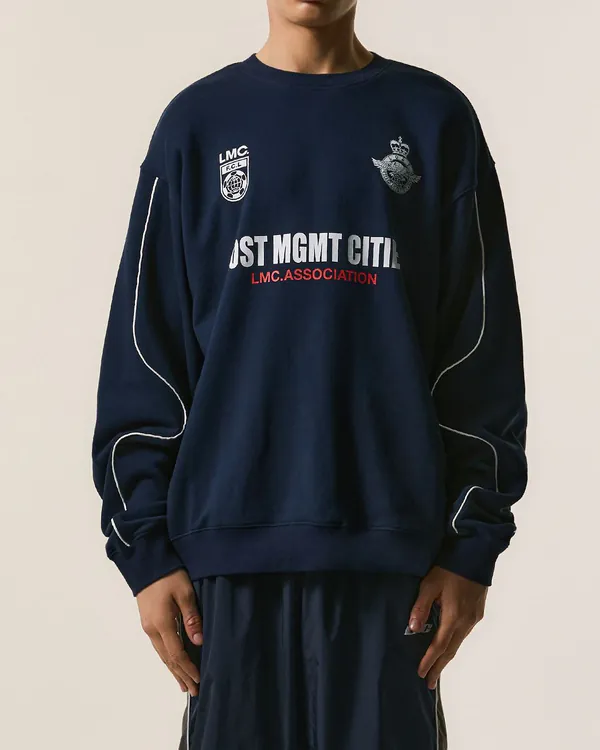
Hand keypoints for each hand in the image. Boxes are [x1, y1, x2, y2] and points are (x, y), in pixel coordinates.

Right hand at [136, 569, 202, 695]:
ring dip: (173, 669)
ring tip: (182, 684)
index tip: (199, 680)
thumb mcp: (185, 593)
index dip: (188, 668)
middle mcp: (152, 629)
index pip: (177, 654)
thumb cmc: (168, 575)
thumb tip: (199, 641)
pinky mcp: (148, 621)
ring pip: (162, 654)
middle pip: (168, 659)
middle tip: (192, 690)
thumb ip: (192, 617)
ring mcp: (148, 626)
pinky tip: (172, 662)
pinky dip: (167, 658)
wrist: (147, 563)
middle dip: (181, 675)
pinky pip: (159, 646)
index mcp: (162, 624)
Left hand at [409, 566, 486, 689]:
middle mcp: (466, 622)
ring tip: (437, 667)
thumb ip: (420, 607)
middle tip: (429, 682)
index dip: (429, 661)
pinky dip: (454, 643)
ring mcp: (474, 618)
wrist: (475, 556)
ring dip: (447, 656)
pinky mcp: (478, 612)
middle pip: (451, 650)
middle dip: (439, 667)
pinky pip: (464, 634)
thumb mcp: (429, 585)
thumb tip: (413, 629)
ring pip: (459, 643)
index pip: (439, 646)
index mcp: (453, 617)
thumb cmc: (449, 568)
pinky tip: (448, 644)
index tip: (421, 674)